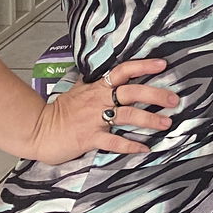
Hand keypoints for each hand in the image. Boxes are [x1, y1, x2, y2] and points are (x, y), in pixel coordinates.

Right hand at [24, 58, 178, 164]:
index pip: (123, 71)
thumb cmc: (59, 112)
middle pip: (131, 92)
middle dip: (155, 95)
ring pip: (127, 115)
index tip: (163, 64)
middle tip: (174, 100)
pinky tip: (144, 148)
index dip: (143, 66)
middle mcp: (98, 100)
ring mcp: (94, 119)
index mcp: (97, 87)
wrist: (38, 130)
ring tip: (167, 123)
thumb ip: (94, 84)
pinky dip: (130, 145)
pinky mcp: (89, 138)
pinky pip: (114, 141)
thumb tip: (106, 75)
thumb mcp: (78, 91)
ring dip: (149, 119)